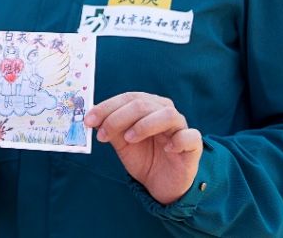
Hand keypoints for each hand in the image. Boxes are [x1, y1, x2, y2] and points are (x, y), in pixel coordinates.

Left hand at [85, 92, 202, 204]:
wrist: (160, 184)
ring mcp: (181, 127)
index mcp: (148, 106)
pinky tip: (167, 149)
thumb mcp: (122, 144)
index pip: (128, 98)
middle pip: (143, 104)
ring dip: (145, 125)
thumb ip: (110, 129)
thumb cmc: (143, 158)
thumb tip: (91, 118)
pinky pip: (190, 136)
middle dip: (118, 117)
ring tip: (129, 139)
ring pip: (167, 115)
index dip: (107, 107)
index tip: (89, 120)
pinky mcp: (193, 145)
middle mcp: (165, 111)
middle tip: (103, 134)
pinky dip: (178, 140)